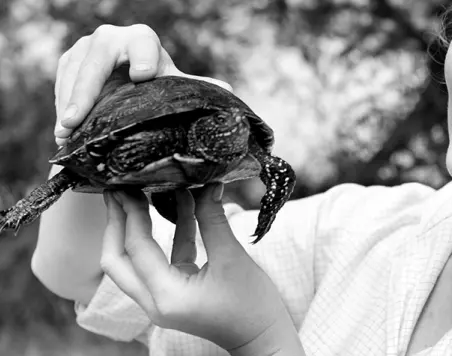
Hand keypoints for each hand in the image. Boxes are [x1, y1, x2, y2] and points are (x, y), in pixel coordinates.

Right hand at [54, 24, 231, 145]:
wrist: (123, 82)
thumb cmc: (152, 83)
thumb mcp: (171, 86)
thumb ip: (194, 87)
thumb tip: (228, 93)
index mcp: (143, 39)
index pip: (142, 41)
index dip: (143, 56)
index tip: (143, 76)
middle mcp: (111, 37)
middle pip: (98, 57)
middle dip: (87, 88)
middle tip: (77, 119)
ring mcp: (85, 47)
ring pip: (75, 71)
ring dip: (69, 102)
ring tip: (65, 132)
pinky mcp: (67, 61)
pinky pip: (60, 82)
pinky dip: (61, 105)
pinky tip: (62, 130)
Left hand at [101, 185, 302, 353]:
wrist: (263, 338)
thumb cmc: (252, 306)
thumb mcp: (232, 259)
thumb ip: (214, 220)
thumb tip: (208, 185)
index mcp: (166, 296)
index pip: (137, 249)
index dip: (132, 214)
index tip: (129, 186)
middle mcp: (156, 302)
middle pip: (117, 261)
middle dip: (116, 224)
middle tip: (116, 191)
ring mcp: (163, 299)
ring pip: (134, 261)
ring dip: (136, 228)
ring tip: (136, 194)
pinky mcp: (176, 291)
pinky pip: (162, 260)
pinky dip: (167, 234)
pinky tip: (179, 205)